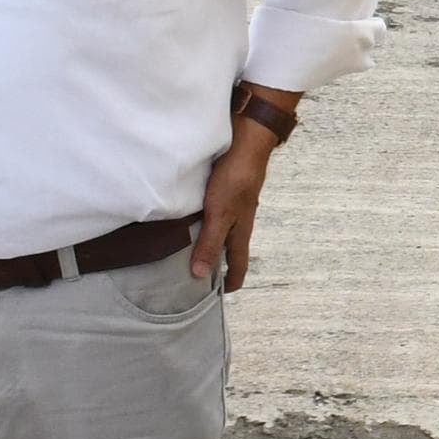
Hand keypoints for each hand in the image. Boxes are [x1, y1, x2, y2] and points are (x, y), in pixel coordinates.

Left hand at [190, 129, 279, 291]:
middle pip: (231, 249)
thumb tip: (200, 274)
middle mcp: (239, 221)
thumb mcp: (220, 215)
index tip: (221, 295)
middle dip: (220, 265)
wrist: (246, 143)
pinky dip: (207, 225)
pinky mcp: (227, 191)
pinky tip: (193, 220)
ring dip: (211, 244)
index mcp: (241, 231)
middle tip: (201, 276)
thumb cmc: (236, 180)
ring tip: (192, 250)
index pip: (239, 264)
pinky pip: (217, 216)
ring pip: (224, 232)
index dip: (232, 282)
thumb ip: (209, 243)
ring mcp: (235, 205)